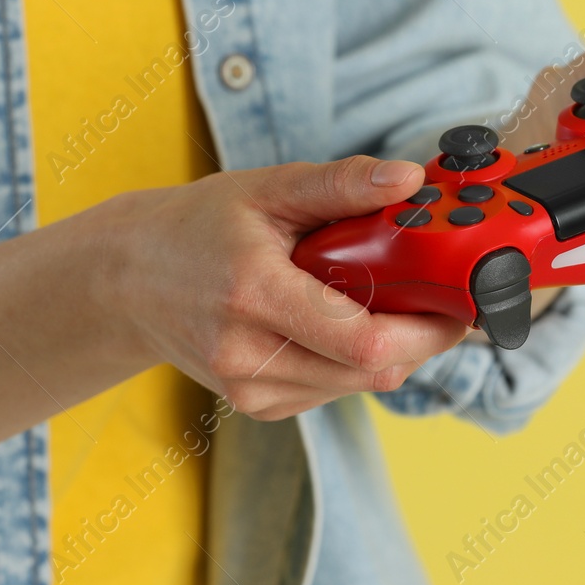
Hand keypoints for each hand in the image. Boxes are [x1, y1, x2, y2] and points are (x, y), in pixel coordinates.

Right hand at [90, 157, 468, 420]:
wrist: (126, 280)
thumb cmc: (198, 227)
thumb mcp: (268, 188)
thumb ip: (342, 184)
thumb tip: (410, 180)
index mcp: (254, 294)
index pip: (363, 340)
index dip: (427, 328)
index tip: (458, 300)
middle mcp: (249, 354)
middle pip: (372, 371)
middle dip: (422, 337)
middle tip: (442, 297)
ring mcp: (250, 388)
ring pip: (359, 386)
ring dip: (391, 348)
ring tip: (388, 298)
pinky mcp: (257, 405)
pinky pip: (334, 390)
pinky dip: (356, 361)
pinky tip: (344, 321)